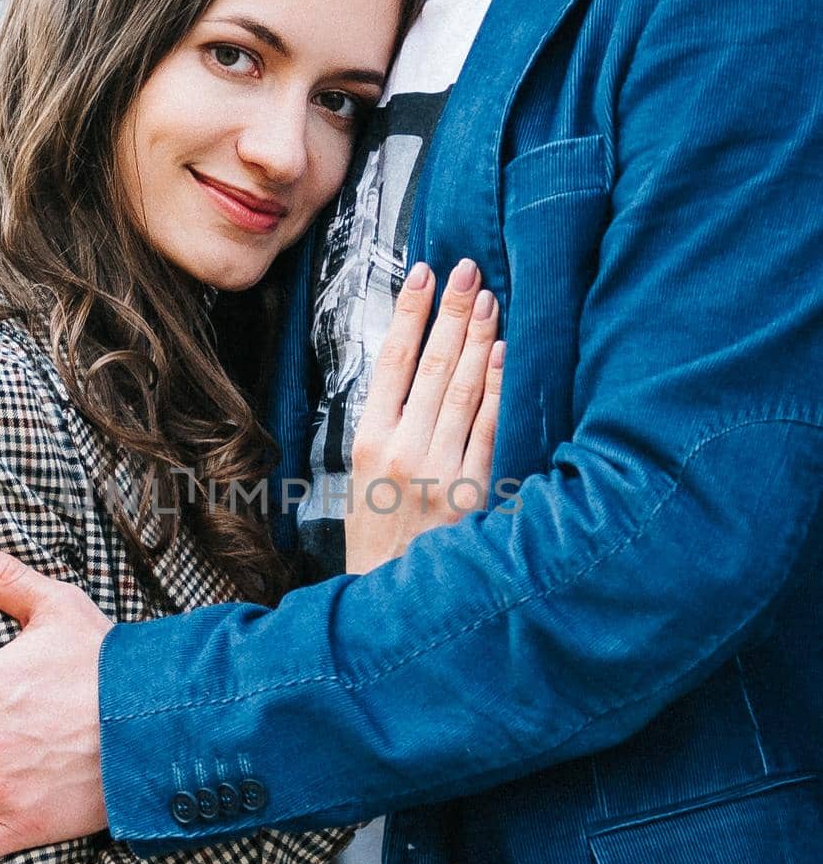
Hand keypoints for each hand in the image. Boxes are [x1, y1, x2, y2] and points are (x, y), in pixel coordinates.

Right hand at [345, 259, 502, 573]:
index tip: (425, 273)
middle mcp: (399, 450)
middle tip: (469, 269)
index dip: (409, 312)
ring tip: (490, 299)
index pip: (390, 359)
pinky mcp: (470, 490)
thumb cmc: (376, 532)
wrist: (388, 595)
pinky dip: (496, 387)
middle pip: (431, 364)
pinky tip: (503, 353)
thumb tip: (413, 364)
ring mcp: (436, 470)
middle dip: (452, 310)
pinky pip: (487, 427)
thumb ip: (384, 424)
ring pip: (462, 389)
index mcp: (366, 442)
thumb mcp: (360, 476)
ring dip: (478, 338)